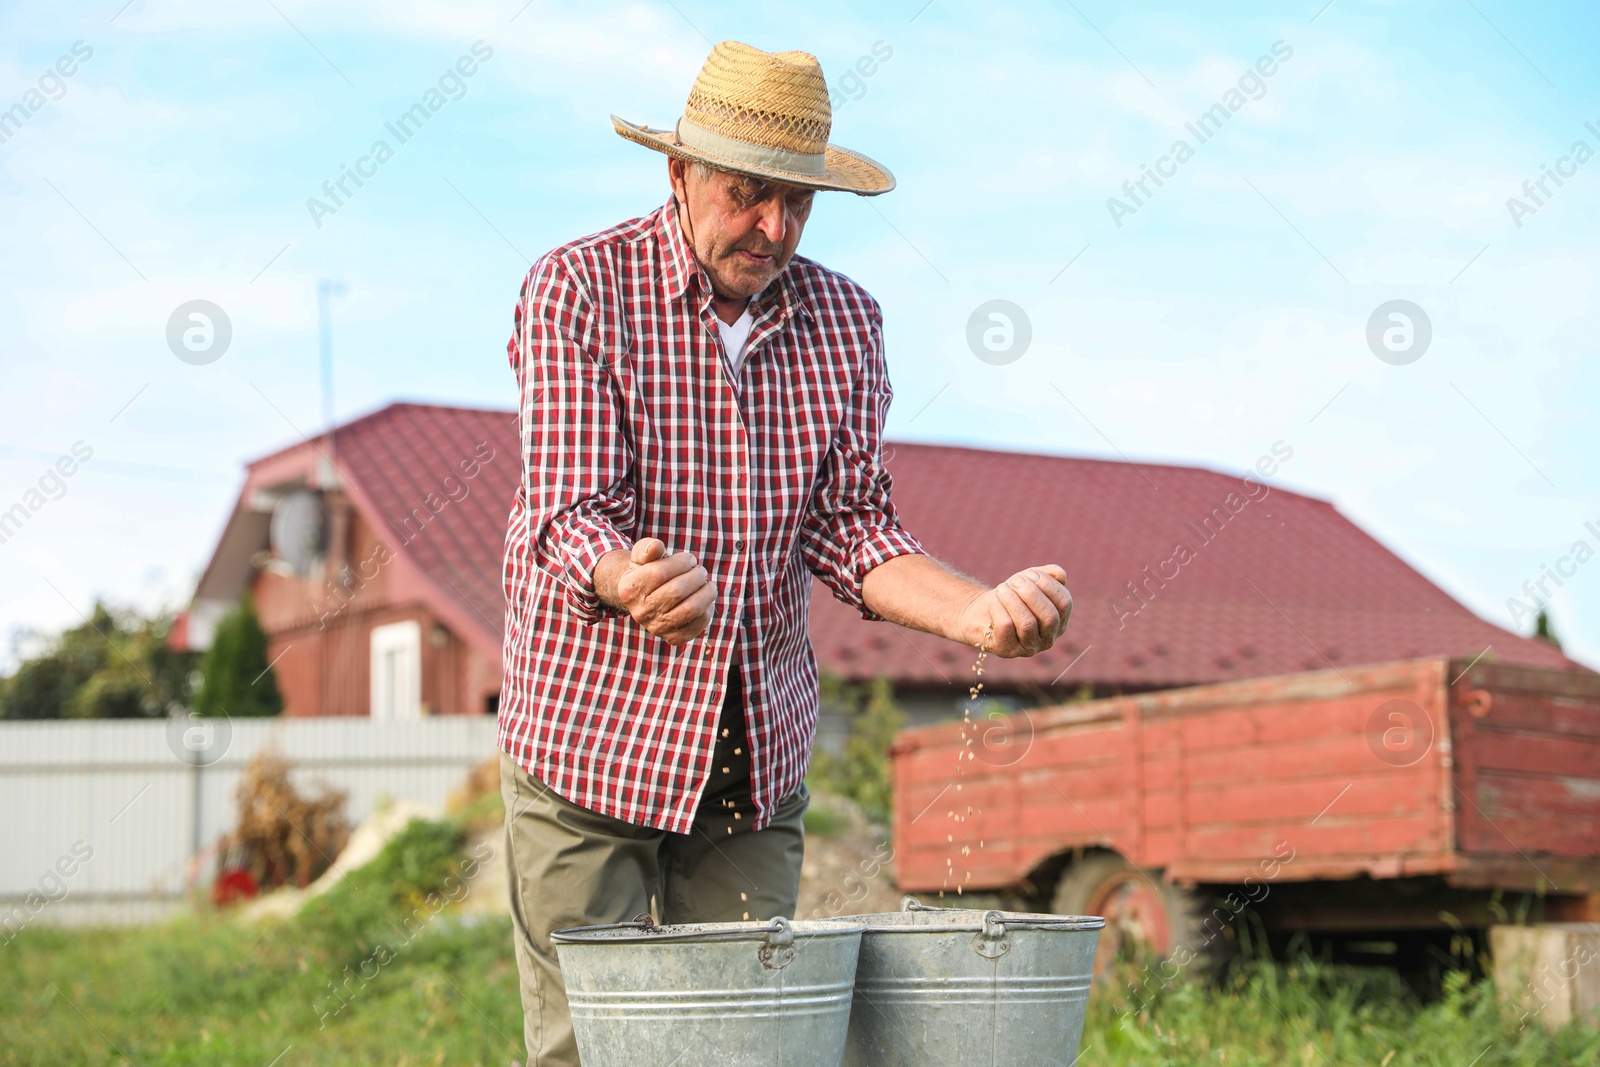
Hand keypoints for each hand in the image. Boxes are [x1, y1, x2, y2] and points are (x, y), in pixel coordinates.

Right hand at [607, 538, 715, 645]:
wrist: (645, 599)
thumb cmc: (647, 570)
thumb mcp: (642, 556)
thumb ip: (647, 548)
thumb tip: (656, 546)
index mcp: (630, 589)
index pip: (659, 573)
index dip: (681, 562)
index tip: (690, 559)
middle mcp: (640, 612)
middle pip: (676, 591)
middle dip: (696, 576)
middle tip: (700, 571)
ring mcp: (656, 628)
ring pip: (690, 609)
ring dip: (706, 592)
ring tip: (707, 583)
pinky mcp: (672, 638)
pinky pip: (697, 625)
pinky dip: (707, 609)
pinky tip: (703, 599)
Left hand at [956, 564, 1071, 658]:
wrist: (982, 612)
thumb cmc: (1012, 595)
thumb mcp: (1031, 580)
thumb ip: (1049, 574)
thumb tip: (1061, 575)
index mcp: (1060, 621)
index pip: (1064, 604)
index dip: (1048, 585)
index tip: (1030, 574)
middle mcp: (1048, 639)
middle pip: (1049, 617)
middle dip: (1031, 593)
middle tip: (1015, 581)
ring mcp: (1028, 648)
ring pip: (1027, 623)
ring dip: (1013, 600)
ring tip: (1001, 588)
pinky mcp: (1006, 650)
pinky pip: (1006, 627)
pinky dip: (998, 608)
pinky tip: (994, 602)